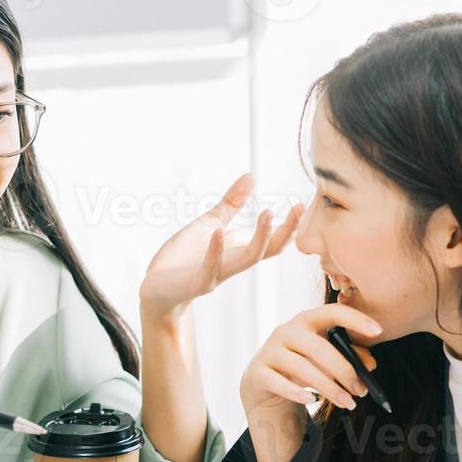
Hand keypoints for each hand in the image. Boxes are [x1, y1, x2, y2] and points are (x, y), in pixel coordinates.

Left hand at [139, 174, 302, 322]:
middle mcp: (233, 263)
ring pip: (247, 260)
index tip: (304, 204)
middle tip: (299, 209)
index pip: (274, 240)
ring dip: (260, 238)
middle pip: (269, 250)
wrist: (157, 286)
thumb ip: (232, 203)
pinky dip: (216, 251)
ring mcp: (217, 274)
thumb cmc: (185, 257)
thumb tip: (251, 176)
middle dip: (286, 231)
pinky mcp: (197, 282)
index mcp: (239, 249)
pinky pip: (210, 269)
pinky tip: (219, 232)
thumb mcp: (210, 223)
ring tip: (267, 213)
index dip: (290, 225)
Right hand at [240, 301, 382, 418]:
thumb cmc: (302, 364)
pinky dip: (297, 392)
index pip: (333, 312)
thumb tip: (370, 365)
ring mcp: (270, 351)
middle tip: (361, 390)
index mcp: (307, 320)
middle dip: (344, 370)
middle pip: (319, 347)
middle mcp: (287, 331)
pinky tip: (312, 400)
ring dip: (328, 388)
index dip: (356, 319)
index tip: (378, 331)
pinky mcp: (259, 372)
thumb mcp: (326, 359)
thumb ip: (350, 357)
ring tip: (347, 403)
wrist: (263, 381)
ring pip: (302, 368)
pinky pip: (279, 383)